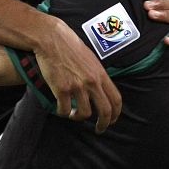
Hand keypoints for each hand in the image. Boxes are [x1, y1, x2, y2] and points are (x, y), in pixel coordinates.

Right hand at [34, 17, 121, 133]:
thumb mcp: (91, 60)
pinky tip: (61, 109)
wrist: (52, 39)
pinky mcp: (61, 89)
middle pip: (105, 111)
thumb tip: (101, 90)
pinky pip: (64, 110)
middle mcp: (92, 82)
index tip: (112, 120)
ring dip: (78, 117)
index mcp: (101, 74)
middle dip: (104, 124)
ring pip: (84, 113)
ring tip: (73, 114)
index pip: (116, 99)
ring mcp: (77, 86)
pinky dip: (63, 113)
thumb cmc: (70, 47)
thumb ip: (97, 75)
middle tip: (99, 129)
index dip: (116, 114)